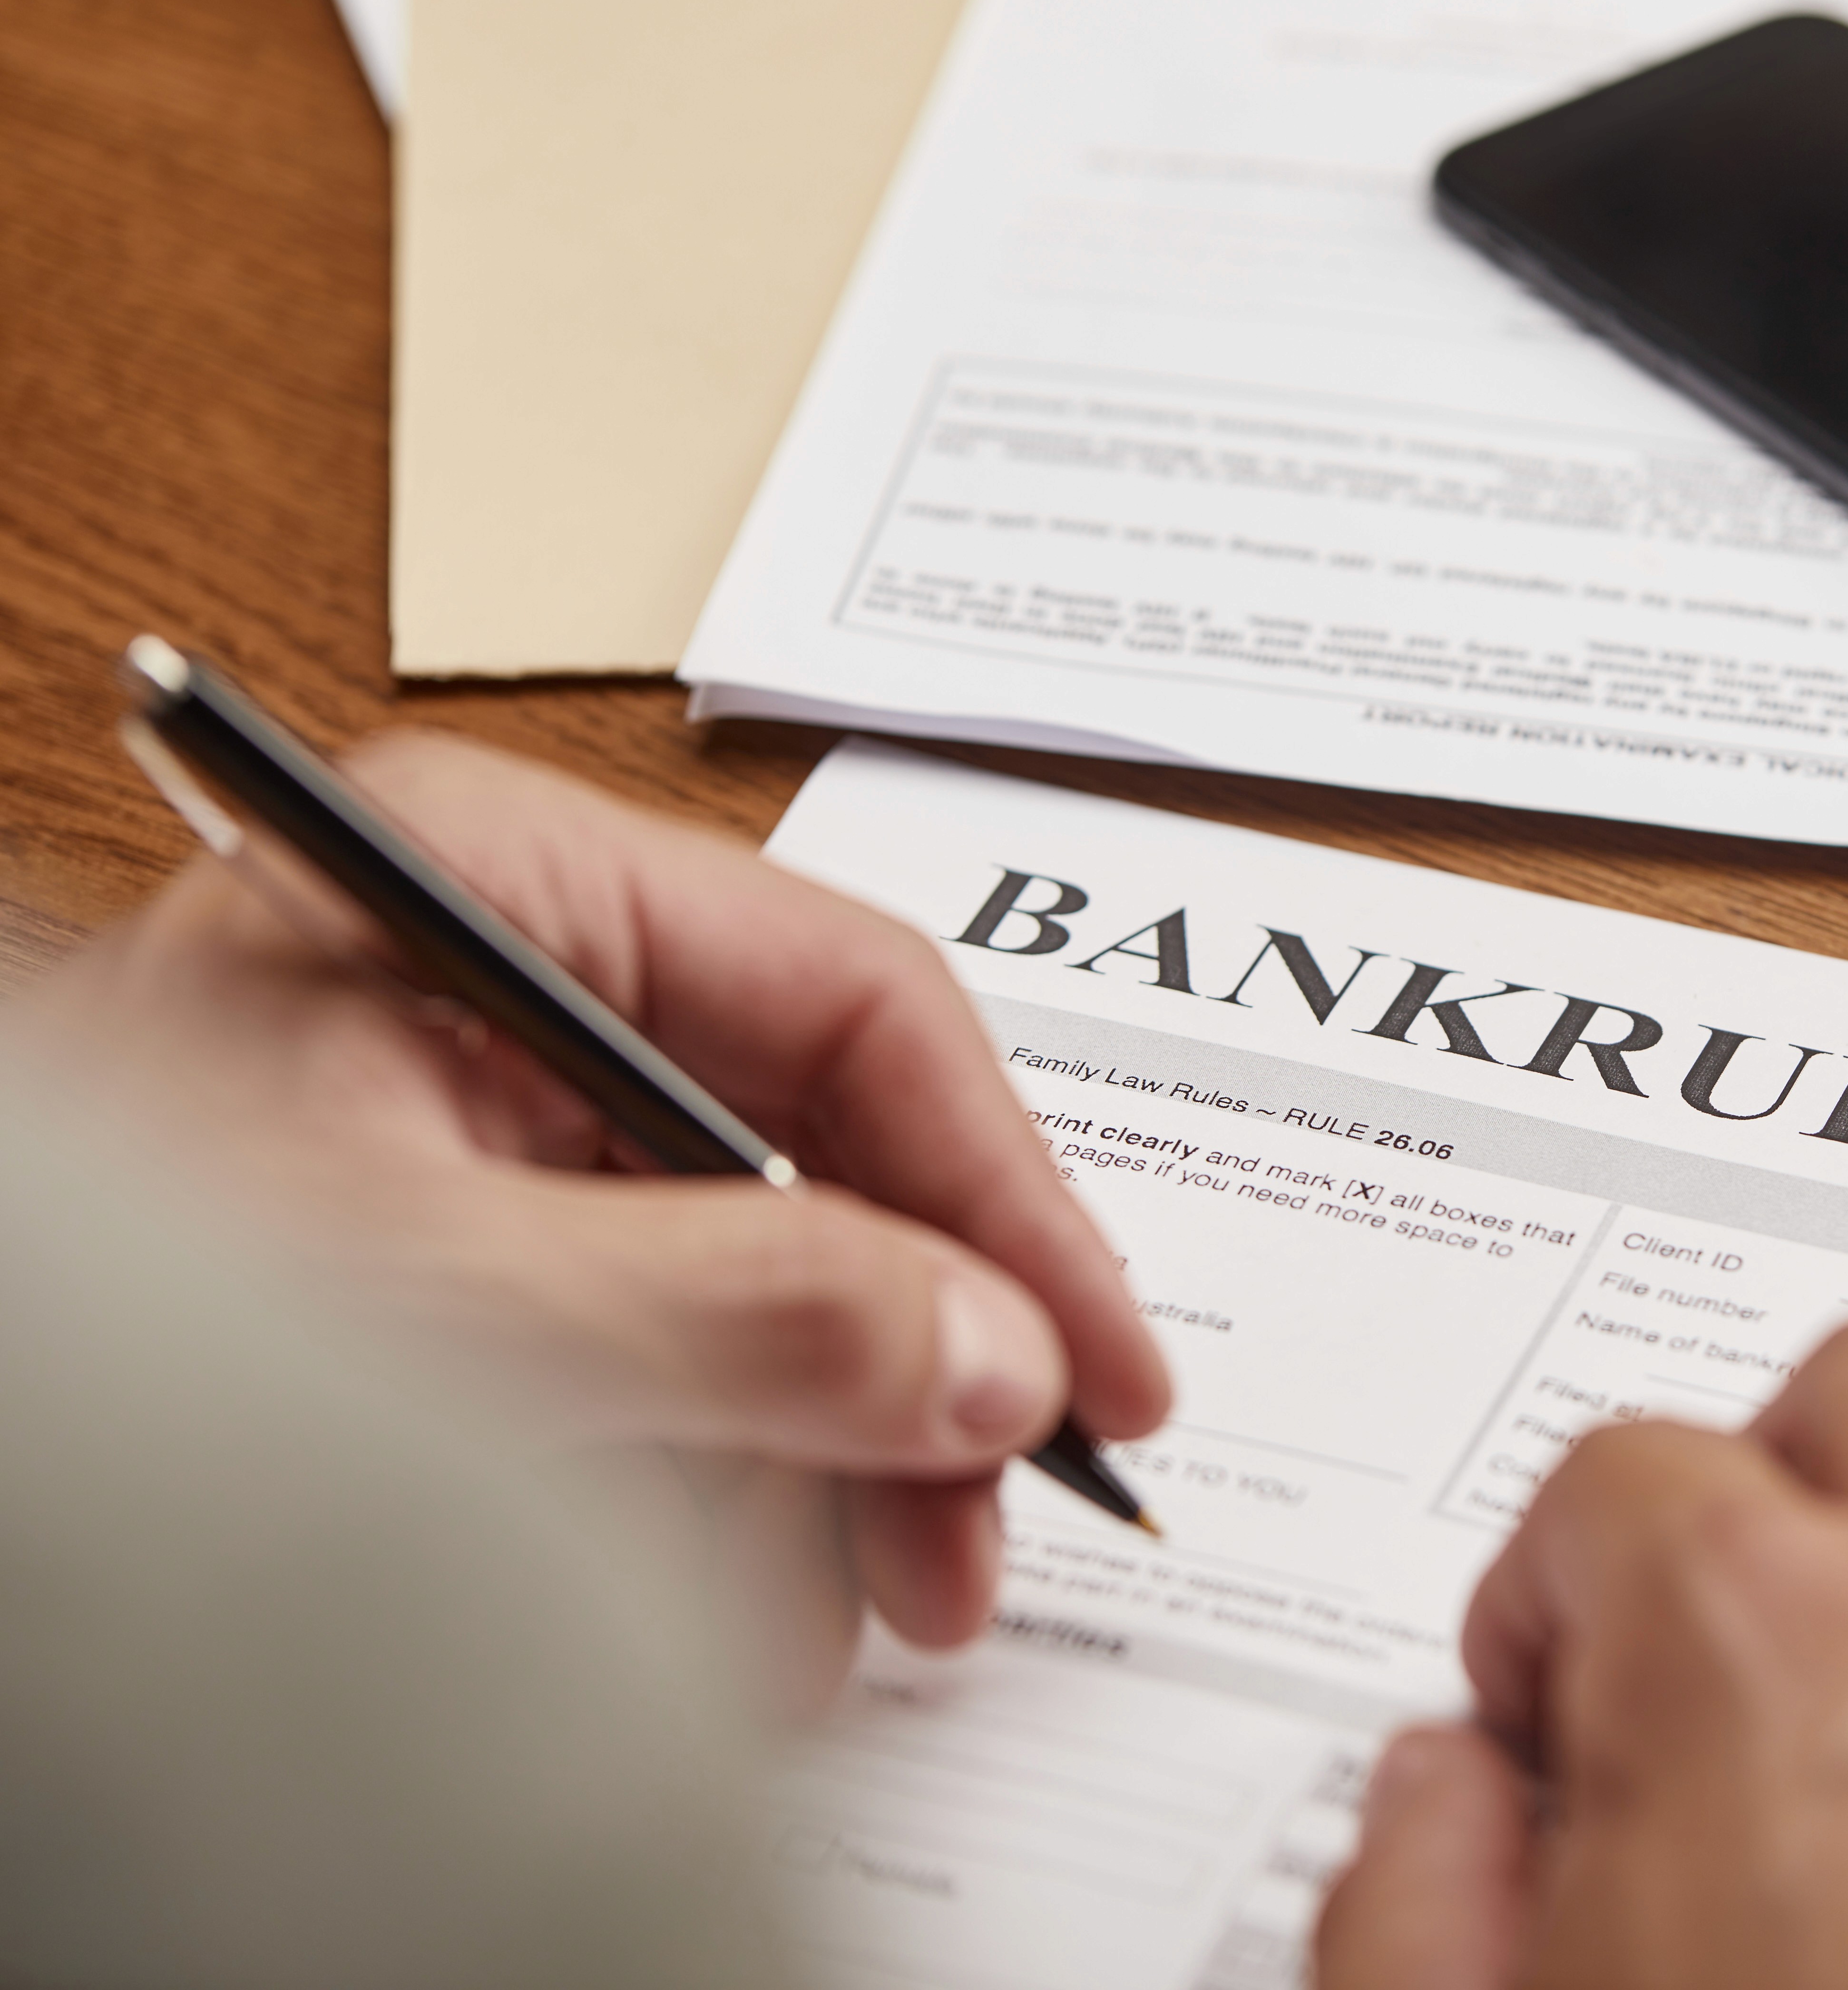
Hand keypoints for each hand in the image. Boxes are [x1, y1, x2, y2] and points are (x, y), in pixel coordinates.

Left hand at [21, 730, 1169, 1706]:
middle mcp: (506, 973)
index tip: (1101, 1362)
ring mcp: (479, 1109)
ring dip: (823, 1454)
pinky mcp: (454, 1236)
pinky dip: (712, 1472)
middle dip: (915, 1363)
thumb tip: (996, 1356)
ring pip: (753, 1264)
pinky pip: (654, 1335)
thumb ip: (747, 1318)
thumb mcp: (452, 1300)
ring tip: (846, 1615)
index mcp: (500, 879)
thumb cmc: (91, 1322)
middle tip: (974, 1536)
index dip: (1012, 1193)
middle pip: (820, 1146)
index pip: (856, 1000)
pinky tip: (729, 1589)